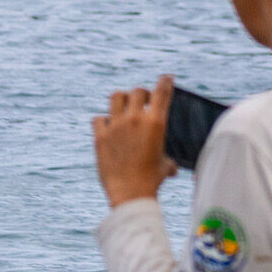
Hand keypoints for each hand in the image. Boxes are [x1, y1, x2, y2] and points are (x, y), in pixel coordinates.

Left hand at [93, 75, 177, 207]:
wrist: (130, 194)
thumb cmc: (151, 181)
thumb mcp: (165, 167)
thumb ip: (168, 160)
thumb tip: (173, 167)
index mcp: (155, 123)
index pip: (161, 92)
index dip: (165, 82)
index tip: (166, 78)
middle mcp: (134, 119)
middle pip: (137, 91)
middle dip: (141, 94)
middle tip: (142, 101)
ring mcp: (115, 125)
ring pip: (116, 97)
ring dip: (121, 100)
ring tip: (123, 108)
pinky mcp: (100, 135)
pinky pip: (98, 119)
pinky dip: (103, 121)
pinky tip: (107, 128)